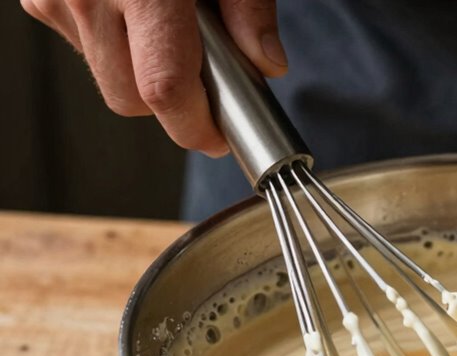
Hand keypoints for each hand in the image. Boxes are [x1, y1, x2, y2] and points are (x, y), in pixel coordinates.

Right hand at [21, 0, 285, 155]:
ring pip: (106, 77)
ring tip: (169, 24)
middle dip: (172, 102)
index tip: (219, 137)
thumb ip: (249, 9)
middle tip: (207, 73)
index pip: (164, 88)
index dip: (195, 126)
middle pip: (131, 99)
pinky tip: (135, 9)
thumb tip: (267, 65)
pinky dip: (114, 41)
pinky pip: (83, 46)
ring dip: (141, 70)